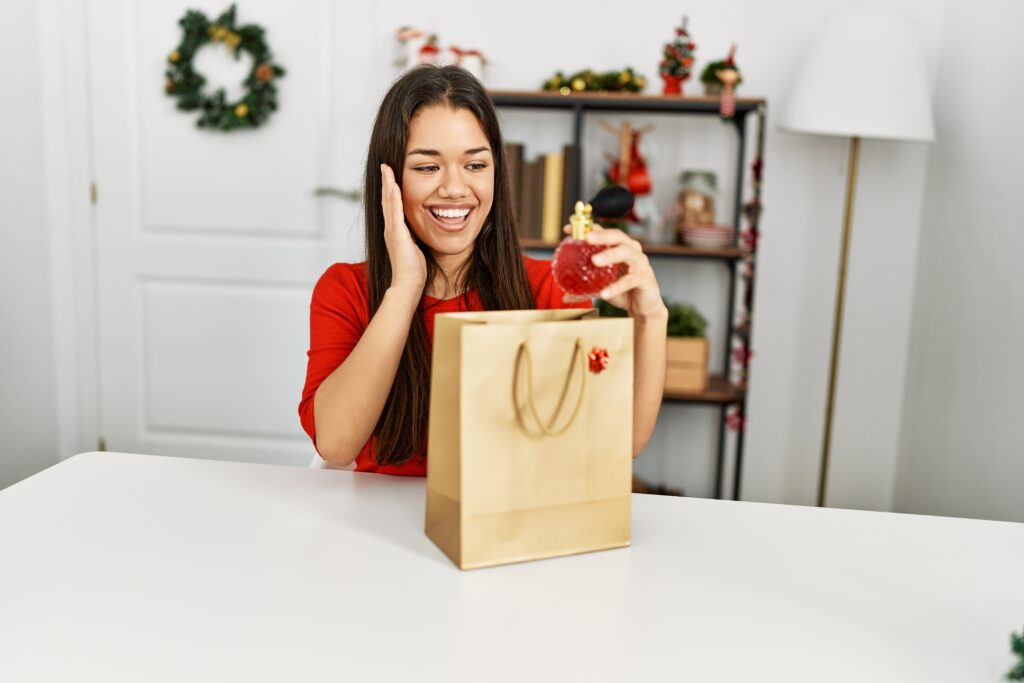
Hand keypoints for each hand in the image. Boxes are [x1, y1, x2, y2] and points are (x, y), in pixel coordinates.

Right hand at [381, 164, 425, 294]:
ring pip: (388, 201)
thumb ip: (414, 240)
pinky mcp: (396, 233)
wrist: (408, 284)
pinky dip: (393, 195)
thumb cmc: (413, 271)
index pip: (392, 207)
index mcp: (395, 232)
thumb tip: (418, 237)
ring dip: (388, 184)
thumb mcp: (415, 250)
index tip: (391, 177)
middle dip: (386, 183)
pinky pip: (395, 209)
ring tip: (386, 168)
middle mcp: (390, 229)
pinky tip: (393, 183)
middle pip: (387, 200)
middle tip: (384, 166)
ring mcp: (392, 230)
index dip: (391, 192)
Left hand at [563, 223, 665, 319]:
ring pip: (626, 253)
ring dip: (610, 255)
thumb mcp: (602, 286)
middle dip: (602, 235)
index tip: (568, 229)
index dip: (586, 228)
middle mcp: (631, 249)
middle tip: (587, 238)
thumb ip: (586, 288)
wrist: (643, 307)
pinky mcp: (646, 277)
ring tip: (595, 261)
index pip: (602, 232)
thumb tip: (565, 295)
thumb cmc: (623, 291)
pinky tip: (605, 293)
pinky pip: (630, 280)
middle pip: (617, 236)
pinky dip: (617, 286)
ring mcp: (640, 262)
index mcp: (619, 246)